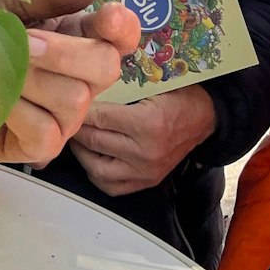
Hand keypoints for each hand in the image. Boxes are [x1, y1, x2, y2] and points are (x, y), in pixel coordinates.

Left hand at [0, 0, 139, 165]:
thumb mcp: (7, 2)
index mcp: (78, 35)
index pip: (122, 35)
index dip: (122, 28)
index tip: (105, 17)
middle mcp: (81, 76)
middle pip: (105, 67)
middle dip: (63, 53)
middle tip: (25, 43)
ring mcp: (65, 113)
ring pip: (74, 99)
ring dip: (28, 80)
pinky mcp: (43, 145)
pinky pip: (47, 131)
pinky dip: (17, 112)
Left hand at [69, 85, 218, 197]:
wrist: (206, 118)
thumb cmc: (180, 95)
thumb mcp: (153, 82)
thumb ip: (120, 86)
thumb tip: (86, 86)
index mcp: (148, 124)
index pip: (99, 117)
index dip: (80, 108)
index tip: (68, 101)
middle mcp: (146, 152)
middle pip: (95, 141)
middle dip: (75, 128)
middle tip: (64, 116)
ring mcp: (146, 171)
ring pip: (97, 169)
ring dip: (80, 152)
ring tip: (74, 137)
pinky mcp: (147, 182)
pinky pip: (111, 187)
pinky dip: (95, 174)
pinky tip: (89, 158)